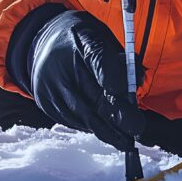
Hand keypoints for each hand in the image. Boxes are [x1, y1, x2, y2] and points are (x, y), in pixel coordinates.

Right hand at [18, 9, 145, 150]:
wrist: (43, 43)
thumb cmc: (81, 45)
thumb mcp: (102, 40)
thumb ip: (121, 60)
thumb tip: (138, 80)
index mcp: (81, 42)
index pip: (100, 62)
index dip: (115, 82)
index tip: (131, 102)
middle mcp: (62, 65)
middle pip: (94, 97)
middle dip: (119, 117)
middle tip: (136, 129)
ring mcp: (51, 86)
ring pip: (84, 115)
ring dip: (107, 130)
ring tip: (125, 140)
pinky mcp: (45, 101)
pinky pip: (72, 121)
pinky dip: (90, 127)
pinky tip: (104, 131)